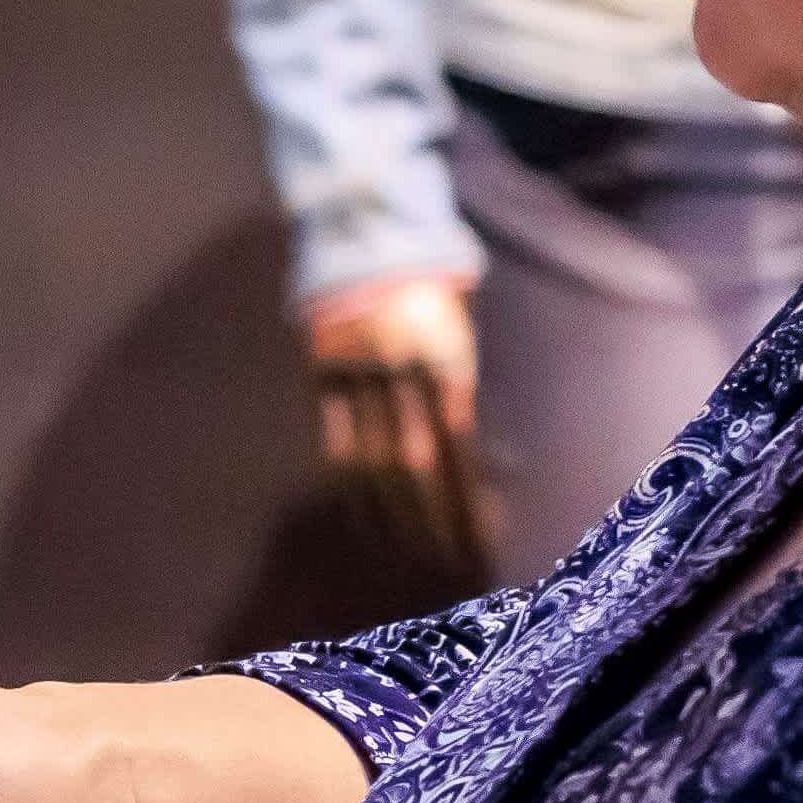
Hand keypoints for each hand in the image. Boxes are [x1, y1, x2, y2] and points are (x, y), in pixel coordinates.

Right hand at [301, 270, 488, 584]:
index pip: (460, 448)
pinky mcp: (322, 374)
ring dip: (390, 512)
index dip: (469, 499)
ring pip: (371, 459)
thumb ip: (459, 399)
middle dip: (431, 518)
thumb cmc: (427, 302)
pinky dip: (350, 485)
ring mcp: (356, 374)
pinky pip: (335, 441)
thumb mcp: (456, 341)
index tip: (480, 540)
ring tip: (406, 550)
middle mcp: (400, 371)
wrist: (367, 242)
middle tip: (444, 560)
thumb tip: (480, 470)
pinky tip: (364, 514)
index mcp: (445, 361)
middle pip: (415, 463)